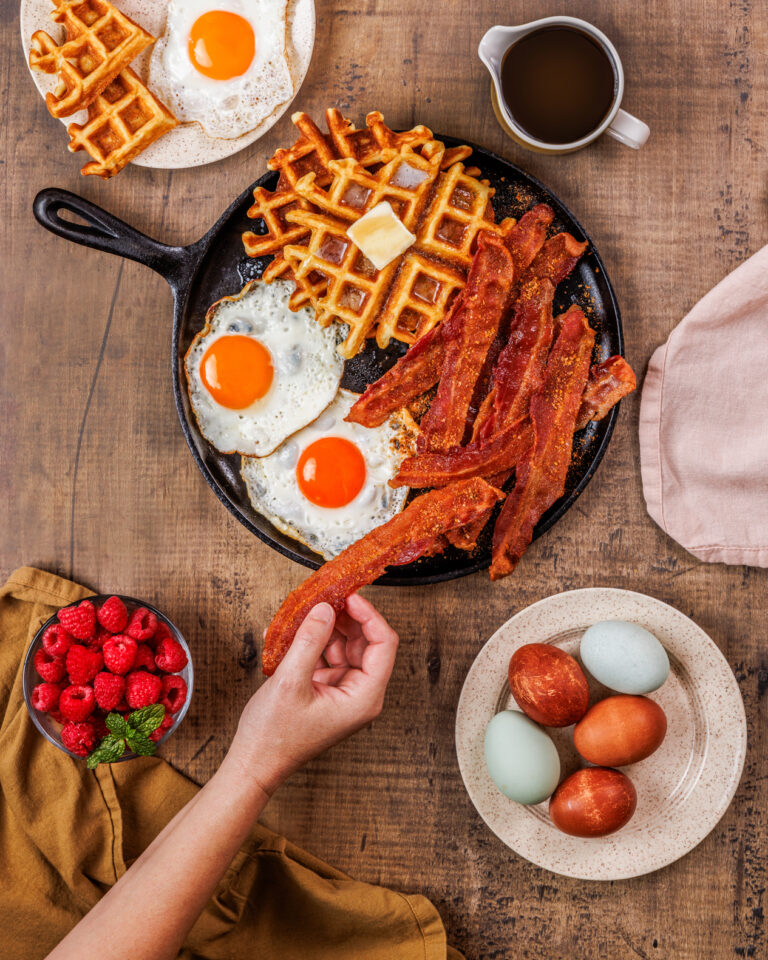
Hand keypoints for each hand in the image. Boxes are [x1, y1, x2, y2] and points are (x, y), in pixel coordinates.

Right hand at [228, 593, 398, 794]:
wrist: (254, 764)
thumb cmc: (273, 736)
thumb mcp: (290, 681)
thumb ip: (309, 641)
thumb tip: (325, 608)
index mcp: (364, 698)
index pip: (384, 643)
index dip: (369, 615)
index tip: (348, 596)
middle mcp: (361, 695)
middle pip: (366, 641)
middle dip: (344, 618)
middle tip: (323, 599)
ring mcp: (345, 692)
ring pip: (346, 645)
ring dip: (325, 628)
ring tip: (302, 615)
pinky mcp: (328, 690)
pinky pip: (329, 655)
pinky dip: (313, 642)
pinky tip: (292, 634)